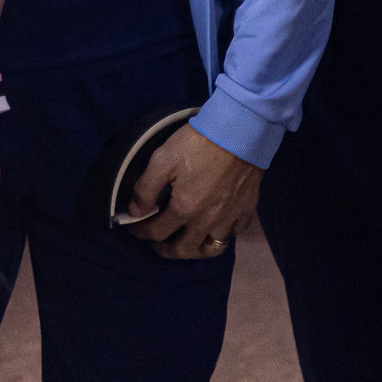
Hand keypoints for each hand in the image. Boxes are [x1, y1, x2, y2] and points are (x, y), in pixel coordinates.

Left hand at [126, 124, 261, 259]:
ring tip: (187, 242)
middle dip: (165, 251)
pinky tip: (216, 228)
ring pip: (212, 249)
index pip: (157, 233)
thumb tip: (135, 212)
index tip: (135, 228)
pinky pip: (234, 234)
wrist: (241, 131)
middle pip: (184, 250)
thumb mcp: (163, 159)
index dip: (141, 232)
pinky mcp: (247, 209)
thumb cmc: (199, 143)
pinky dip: (222, 236)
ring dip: (196, 250)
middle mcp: (207, 221)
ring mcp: (229, 217)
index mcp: (185, 209)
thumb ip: (146, 189)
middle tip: (157, 243)